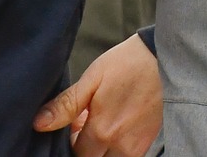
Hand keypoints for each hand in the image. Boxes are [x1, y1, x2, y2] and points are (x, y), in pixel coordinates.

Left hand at [32, 33, 161, 156]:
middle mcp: (120, 145)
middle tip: (88, 122)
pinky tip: (118, 124)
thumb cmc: (128, 64)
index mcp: (102, 130)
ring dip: (102, 147)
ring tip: (104, 123)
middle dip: (86, 146)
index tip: (76, 122)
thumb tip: (39, 123)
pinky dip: (118, 146)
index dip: (72, 140)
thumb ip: (66, 105)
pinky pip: (127, 155)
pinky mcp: (149, 142)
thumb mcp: (92, 78)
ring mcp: (137, 146)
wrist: (167, 59)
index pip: (77, 153)